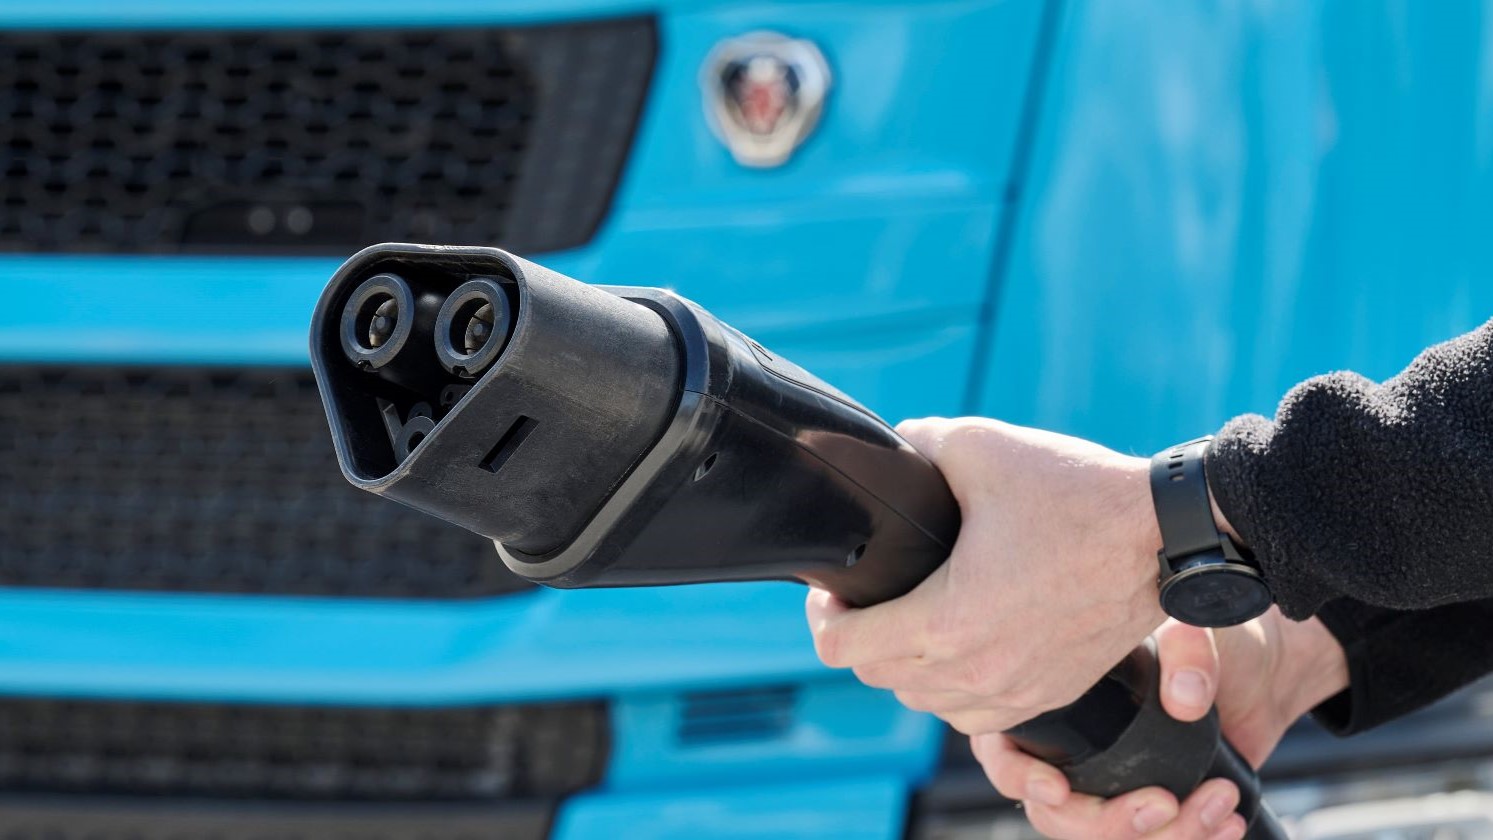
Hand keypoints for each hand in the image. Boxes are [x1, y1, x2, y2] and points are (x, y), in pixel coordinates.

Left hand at [805, 416, 1167, 733]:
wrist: (1166, 535)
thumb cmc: (1078, 493)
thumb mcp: (982, 447)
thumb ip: (921, 443)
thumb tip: (894, 446)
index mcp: (948, 620)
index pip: (845, 649)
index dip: (823, 619)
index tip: (831, 594)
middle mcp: (978, 670)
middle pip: (879, 677)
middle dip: (860, 637)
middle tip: (865, 599)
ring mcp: (1017, 691)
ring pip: (925, 702)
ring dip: (906, 667)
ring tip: (909, 622)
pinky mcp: (1050, 694)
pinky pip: (976, 716)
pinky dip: (953, 690)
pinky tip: (959, 649)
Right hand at [973, 609, 1349, 838]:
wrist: (1260, 671)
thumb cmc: (1209, 639)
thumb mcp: (1196, 627)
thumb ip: (1189, 648)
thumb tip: (1184, 698)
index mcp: (1051, 702)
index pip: (1003, 752)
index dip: (1020, 777)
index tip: (1057, 786)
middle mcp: (1068, 751)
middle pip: (1054, 815)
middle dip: (1107, 823)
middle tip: (1162, 803)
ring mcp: (1105, 785)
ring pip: (1104, 838)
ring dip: (1162, 837)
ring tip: (1216, 804)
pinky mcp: (1145, 807)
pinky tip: (1224, 822)